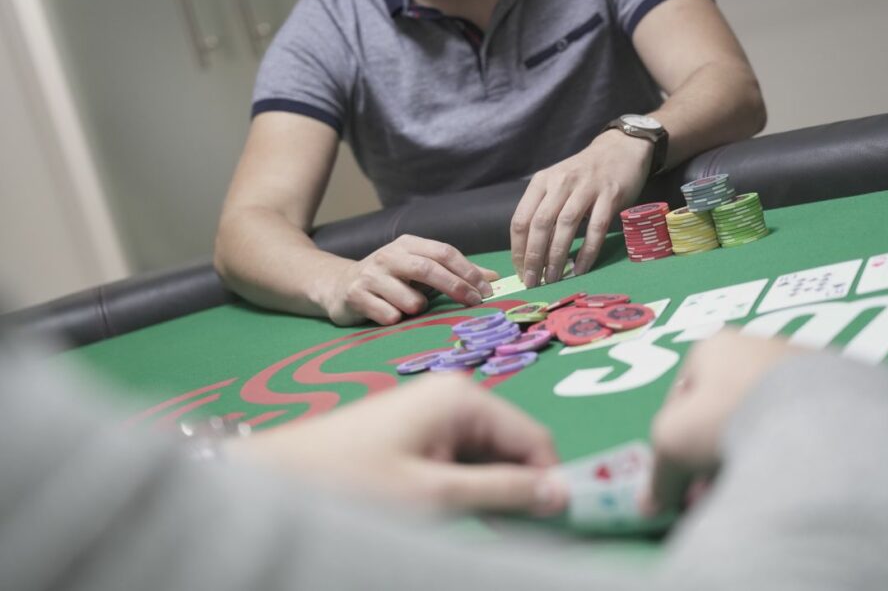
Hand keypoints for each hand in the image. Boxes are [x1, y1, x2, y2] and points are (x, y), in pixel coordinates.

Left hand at [226, 374, 568, 514]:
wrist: (278, 478)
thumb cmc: (353, 483)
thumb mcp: (436, 495)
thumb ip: (504, 492)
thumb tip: (563, 493)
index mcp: (465, 398)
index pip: (536, 439)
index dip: (550, 484)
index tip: (554, 529)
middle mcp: (455, 396)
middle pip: (514, 448)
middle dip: (519, 491)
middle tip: (514, 537)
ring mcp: (435, 413)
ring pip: (489, 458)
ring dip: (493, 494)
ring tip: (480, 530)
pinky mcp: (418, 431)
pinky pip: (462, 460)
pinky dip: (469, 489)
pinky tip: (458, 515)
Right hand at [321, 235, 499, 325]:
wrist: (339, 285)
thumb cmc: (390, 279)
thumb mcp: (420, 270)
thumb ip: (455, 273)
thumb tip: (494, 278)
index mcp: (409, 244)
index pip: (444, 252)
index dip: (468, 271)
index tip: (486, 291)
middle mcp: (389, 255)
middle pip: (428, 269)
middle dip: (455, 287)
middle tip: (474, 303)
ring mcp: (371, 275)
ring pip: (409, 298)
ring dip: (419, 308)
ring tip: (414, 309)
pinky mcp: (355, 295)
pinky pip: (387, 314)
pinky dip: (396, 319)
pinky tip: (391, 316)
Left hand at [510, 129, 651, 285]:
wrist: (620, 148)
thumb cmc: (583, 174)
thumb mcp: (557, 184)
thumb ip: (544, 210)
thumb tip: (531, 252)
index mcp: (542, 182)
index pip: (521, 219)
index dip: (518, 249)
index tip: (519, 271)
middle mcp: (561, 182)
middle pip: (540, 224)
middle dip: (534, 257)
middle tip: (531, 282)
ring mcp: (586, 187)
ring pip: (565, 226)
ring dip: (557, 256)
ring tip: (553, 278)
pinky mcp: (610, 195)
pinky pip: (596, 228)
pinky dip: (587, 251)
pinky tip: (580, 269)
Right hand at [647, 330, 803, 511]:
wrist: (818, 418)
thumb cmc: (729, 417)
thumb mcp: (672, 444)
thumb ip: (658, 475)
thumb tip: (652, 506)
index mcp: (713, 345)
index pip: (681, 400)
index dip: (676, 444)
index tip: (685, 483)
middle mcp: (757, 342)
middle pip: (725, 407)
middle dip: (714, 452)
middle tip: (719, 491)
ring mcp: (803, 361)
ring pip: (765, 414)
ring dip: (754, 448)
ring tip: (759, 485)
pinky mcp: (845, 383)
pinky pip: (805, 422)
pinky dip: (795, 446)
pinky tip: (796, 471)